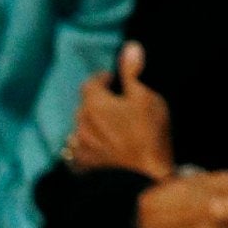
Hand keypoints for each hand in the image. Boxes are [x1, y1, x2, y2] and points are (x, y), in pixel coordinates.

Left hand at [63, 42, 173, 178]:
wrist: (143, 179)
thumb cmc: (148, 136)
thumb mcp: (146, 99)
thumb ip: (133, 73)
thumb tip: (130, 47)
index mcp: (93, 105)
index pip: (90, 83)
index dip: (103, 79)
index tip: (114, 81)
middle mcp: (79, 125)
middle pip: (85, 106)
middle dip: (99, 102)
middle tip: (119, 105)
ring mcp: (78, 148)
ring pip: (82, 128)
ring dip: (94, 125)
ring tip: (115, 129)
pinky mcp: (81, 167)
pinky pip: (82, 150)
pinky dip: (92, 145)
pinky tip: (109, 149)